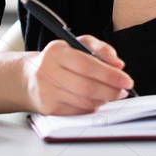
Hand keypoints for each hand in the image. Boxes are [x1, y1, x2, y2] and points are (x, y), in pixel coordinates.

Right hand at [20, 34, 135, 114]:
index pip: (88, 65)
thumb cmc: (58, 59)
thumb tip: (118, 64)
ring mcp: (47, 92)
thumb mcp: (76, 44)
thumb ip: (100, 49)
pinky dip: (92, 107)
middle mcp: (48, 72)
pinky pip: (78, 111)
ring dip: (104, 100)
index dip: (110, 75)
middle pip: (87, 87)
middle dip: (111, 91)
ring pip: (84, 102)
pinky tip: (96, 101)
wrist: (28, 77)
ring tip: (112, 94)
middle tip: (123, 90)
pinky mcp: (48, 109)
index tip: (127, 80)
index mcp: (57, 52)